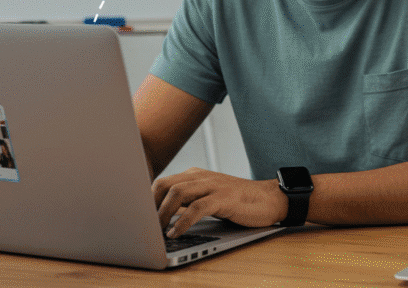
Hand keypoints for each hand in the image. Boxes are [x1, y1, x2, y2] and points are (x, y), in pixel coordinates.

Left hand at [152, 167, 288, 237]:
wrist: (269, 199)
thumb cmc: (238, 203)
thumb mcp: (208, 198)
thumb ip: (188, 202)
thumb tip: (162, 216)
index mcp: (195, 175)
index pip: (163, 181)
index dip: (147, 199)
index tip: (138, 216)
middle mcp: (201, 176)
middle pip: (165, 184)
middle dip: (151, 205)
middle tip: (144, 225)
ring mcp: (213, 186)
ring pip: (178, 193)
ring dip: (163, 213)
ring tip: (157, 231)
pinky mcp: (225, 198)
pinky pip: (198, 208)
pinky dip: (183, 221)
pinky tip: (176, 233)